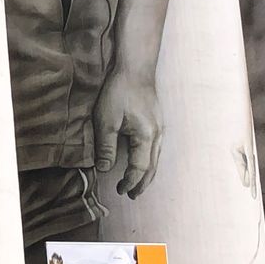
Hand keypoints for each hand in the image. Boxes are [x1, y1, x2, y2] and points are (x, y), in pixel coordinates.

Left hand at [93, 69, 161, 199]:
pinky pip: (155, 149)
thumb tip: (104, 169)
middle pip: (152, 167)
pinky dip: (149, 161)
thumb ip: (106, 147)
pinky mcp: (157, 122)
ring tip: (137, 184)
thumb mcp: (107, 120)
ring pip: (156, 158)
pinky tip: (142, 161)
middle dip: (142, 183)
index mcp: (146, 137)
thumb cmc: (119, 91)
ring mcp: (160, 128)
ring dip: (147, 173)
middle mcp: (157, 135)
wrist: (136, 68)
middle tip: (132, 195)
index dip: (130, 181)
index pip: (140, 168)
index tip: (120, 190)